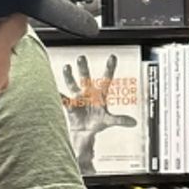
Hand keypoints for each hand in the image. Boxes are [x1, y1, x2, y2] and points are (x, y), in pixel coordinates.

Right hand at [59, 54, 139, 174]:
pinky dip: (59, 96)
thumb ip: (120, 120)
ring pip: (72, 84)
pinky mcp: (70, 105)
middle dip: (83, 68)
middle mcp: (88, 92)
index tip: (113, 57)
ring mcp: (78, 97)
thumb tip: (134, 122)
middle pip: (86, 77)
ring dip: (69, 76)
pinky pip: (63, 99)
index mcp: (100, 94)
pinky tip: (54, 91)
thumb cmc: (98, 122)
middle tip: (81, 58)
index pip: (106, 78)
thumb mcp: (109, 121)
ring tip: (66, 67)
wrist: (85, 131)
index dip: (110, 68)